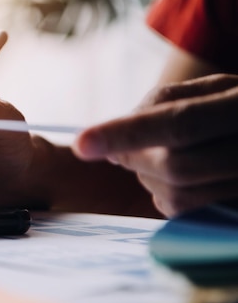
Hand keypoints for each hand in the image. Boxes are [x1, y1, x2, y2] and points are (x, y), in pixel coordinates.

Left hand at [73, 74, 237, 216]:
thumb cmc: (235, 106)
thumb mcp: (208, 89)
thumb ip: (160, 105)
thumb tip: (110, 144)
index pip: (179, 123)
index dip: (127, 134)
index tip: (81, 144)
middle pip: (175, 165)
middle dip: (133, 158)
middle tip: (118, 149)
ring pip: (179, 195)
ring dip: (145, 179)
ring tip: (148, 159)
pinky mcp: (233, 207)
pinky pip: (187, 213)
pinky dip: (162, 196)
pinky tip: (169, 178)